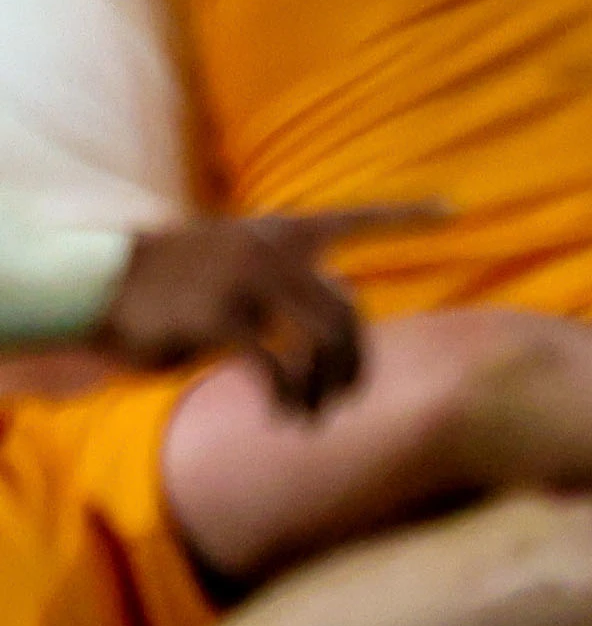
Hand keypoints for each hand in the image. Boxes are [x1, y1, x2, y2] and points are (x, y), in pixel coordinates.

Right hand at [91, 207, 437, 412]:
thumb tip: (340, 333)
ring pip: (324, 341)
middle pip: (350, 312)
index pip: (359, 217)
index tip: (453, 210)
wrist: (104, 281)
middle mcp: (277, 251)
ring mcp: (251, 282)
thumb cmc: (178, 281)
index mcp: (285, 232)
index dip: (406, 217)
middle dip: (357, 364)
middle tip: (345, 400)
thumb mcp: (239, 264)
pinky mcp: (223, 319)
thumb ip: (291, 284)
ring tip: (313, 416)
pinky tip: (284, 414)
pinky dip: (289, 397)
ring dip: (326, 388)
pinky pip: (277, 366)